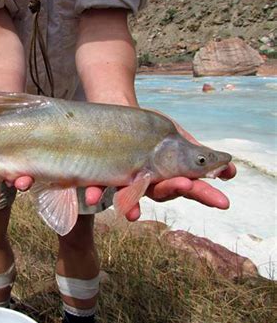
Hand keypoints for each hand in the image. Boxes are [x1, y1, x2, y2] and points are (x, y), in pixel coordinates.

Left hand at [83, 121, 236, 221]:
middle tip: (186, 185)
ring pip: (127, 196)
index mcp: (166, 176)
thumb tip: (229, 169)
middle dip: (173, 190)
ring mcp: (123, 178)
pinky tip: (92, 198)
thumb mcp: (177, 139)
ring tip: (133, 213)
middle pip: (159, 192)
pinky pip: (96, 184)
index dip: (204, 196)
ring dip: (131, 203)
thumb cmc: (151, 130)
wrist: (119, 109)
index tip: (222, 202)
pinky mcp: (100, 172)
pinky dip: (95, 192)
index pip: (188, 188)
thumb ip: (197, 154)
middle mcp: (145, 182)